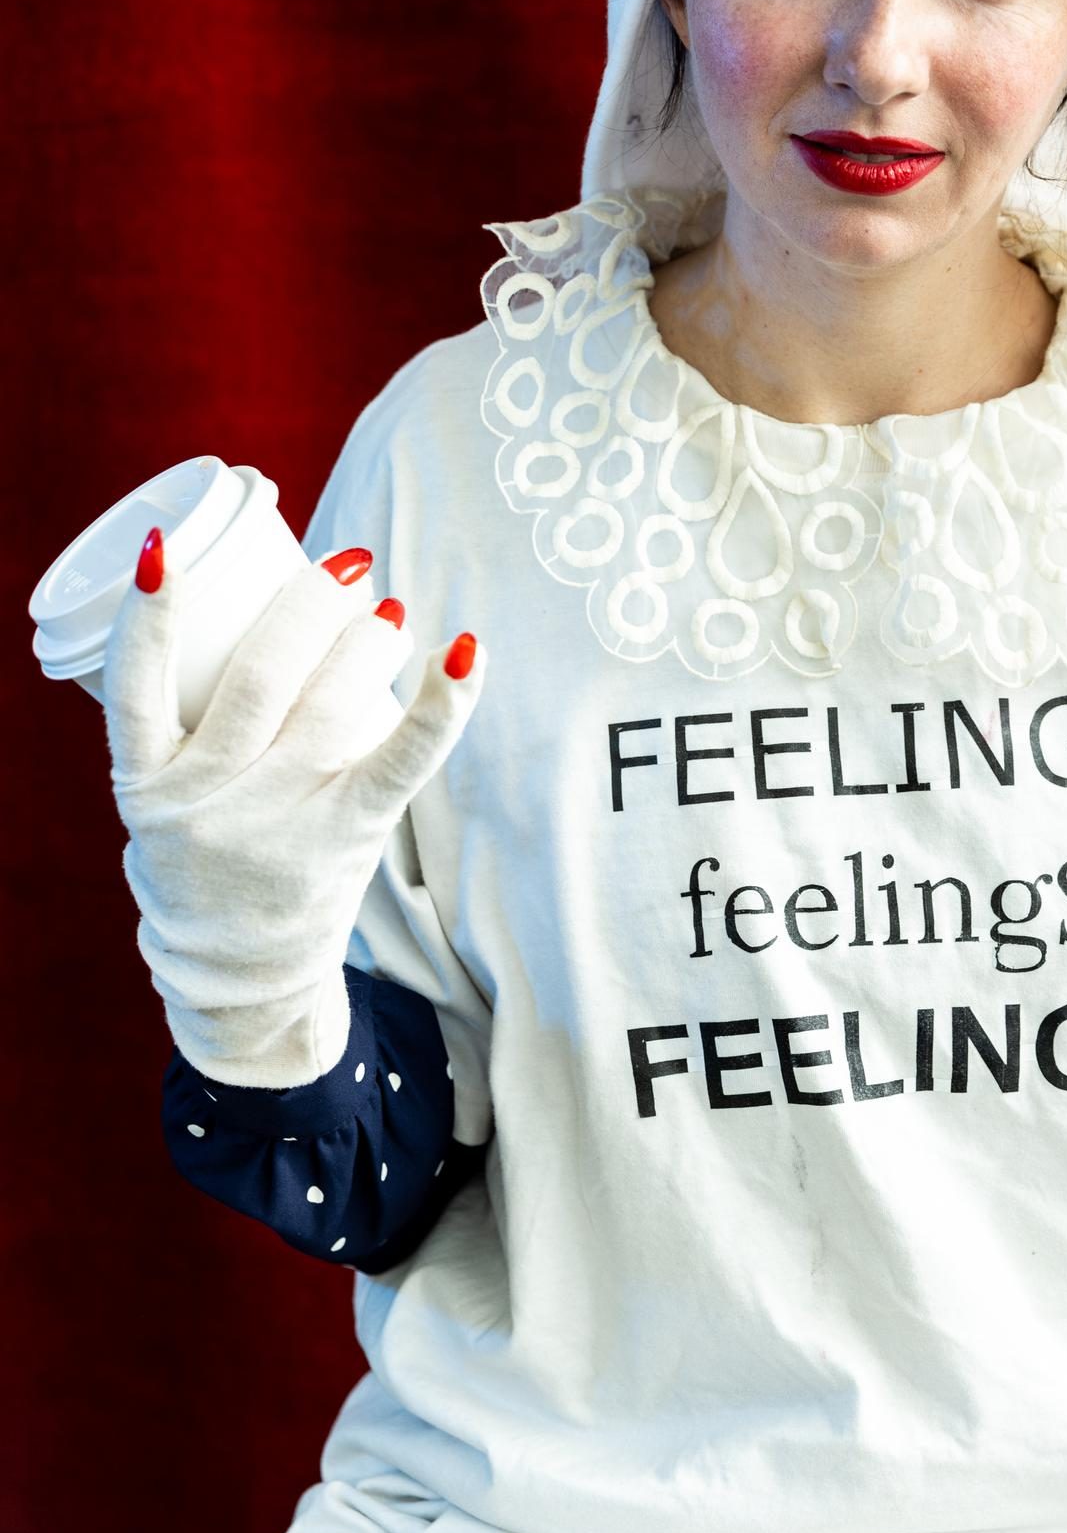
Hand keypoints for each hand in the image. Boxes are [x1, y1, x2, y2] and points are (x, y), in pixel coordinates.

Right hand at [101, 529, 485, 1087]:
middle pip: (259, 678)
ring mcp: (278, 820)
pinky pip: (400, 760)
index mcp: (146, 785)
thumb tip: (213, 594)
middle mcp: (207, 800)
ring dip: (366, 640)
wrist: (237, 979)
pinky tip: (465, 650)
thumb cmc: (203, 858)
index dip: (147, 618)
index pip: (133, 688)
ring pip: (326, 703)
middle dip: (306, 606)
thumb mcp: (159, 801)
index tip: (168, 553)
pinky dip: (440, 703)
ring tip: (386, 611)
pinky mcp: (345, 836)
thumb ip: (176, 723)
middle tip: (343, 566)